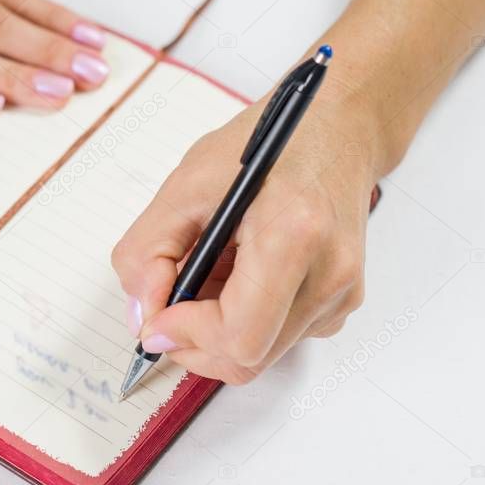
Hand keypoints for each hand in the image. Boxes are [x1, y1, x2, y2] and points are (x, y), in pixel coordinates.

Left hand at [111, 82, 379, 383]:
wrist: (337, 127)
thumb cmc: (267, 145)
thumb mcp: (186, 184)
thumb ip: (148, 252)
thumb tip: (142, 315)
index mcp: (294, 234)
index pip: (239, 334)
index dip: (186, 337)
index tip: (156, 318)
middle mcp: (329, 274)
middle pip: (249, 357)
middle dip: (194, 342)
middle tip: (165, 307)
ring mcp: (342, 293)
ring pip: (260, 353)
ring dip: (217, 329)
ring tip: (205, 275)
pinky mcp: (342, 301)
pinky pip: (279, 337)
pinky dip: (243, 319)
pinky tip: (236, 275)